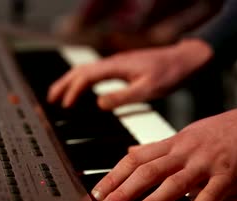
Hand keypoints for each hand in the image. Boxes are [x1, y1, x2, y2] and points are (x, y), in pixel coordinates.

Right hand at [47, 38, 212, 109]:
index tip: (65, 105)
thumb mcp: (148, 89)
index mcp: (116, 66)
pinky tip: (85, 90)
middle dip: (64, 84)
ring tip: (61, 95)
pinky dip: (84, 81)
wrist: (185, 59)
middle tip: (51, 98)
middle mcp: (114, 62)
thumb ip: (123, 97)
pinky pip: (96, 72)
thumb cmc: (170, 73)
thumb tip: (99, 104)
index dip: (73, 90)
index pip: (86, 76)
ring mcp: (118, 64)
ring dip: (71, 81)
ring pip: (87, 70)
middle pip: (80, 70)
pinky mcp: (123, 67)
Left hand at [91, 96, 236, 200]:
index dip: (115, 175)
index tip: (98, 191)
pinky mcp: (231, 175)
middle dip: (124, 190)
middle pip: (149, 170)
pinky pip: (211, 194)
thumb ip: (160, 147)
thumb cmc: (227, 130)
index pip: (137, 157)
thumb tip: (132, 152)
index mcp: (175, 142)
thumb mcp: (188, 133)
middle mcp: (186, 151)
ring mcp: (208, 162)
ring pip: (174, 183)